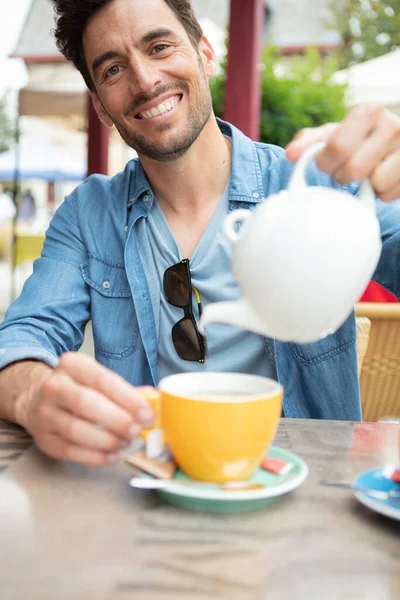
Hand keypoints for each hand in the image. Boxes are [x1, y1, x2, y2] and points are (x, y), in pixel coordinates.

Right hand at [18, 352, 153, 465]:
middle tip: (136, 431)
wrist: (37, 398)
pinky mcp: (43, 438)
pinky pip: (70, 451)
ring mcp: (45, 413)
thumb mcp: (97, 378)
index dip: (128, 398)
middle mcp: (54, 386)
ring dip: (107, 441)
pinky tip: (112, 456)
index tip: (147, 413)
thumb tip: (153, 401)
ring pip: (76, 430)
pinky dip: (95, 457)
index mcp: (72, 365)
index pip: (102, 380)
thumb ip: (124, 390)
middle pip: (86, 404)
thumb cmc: (78, 388)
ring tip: (126, 443)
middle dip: (116, 420)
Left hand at [285, 103, 399, 201]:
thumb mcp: (332, 133)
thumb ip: (309, 142)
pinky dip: (380, 193)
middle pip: (353, 169)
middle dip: (342, 175)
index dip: (326, 162)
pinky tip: (380, 178)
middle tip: (345, 170)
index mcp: (367, 112)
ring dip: (364, 185)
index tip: (326, 162)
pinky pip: (388, 194)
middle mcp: (392, 125)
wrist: (390, 139)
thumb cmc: (355, 137)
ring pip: (375, 183)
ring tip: (365, 172)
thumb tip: (291, 154)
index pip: (337, 147)